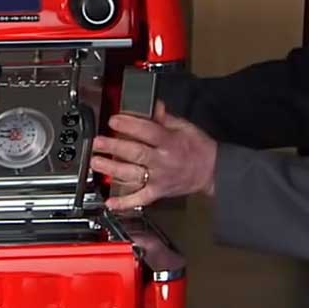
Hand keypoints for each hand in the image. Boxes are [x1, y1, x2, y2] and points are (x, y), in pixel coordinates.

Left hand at [90, 102, 218, 210]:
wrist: (212, 172)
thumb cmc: (198, 148)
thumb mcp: (185, 127)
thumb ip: (165, 118)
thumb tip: (152, 105)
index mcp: (170, 142)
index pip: (147, 132)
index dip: (130, 126)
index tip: (114, 120)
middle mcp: (163, 162)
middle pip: (136, 154)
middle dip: (114, 147)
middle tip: (98, 142)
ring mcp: (159, 178)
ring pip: (133, 175)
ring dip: (112, 170)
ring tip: (96, 163)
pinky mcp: (157, 192)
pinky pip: (140, 199)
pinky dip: (124, 202)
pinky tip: (110, 202)